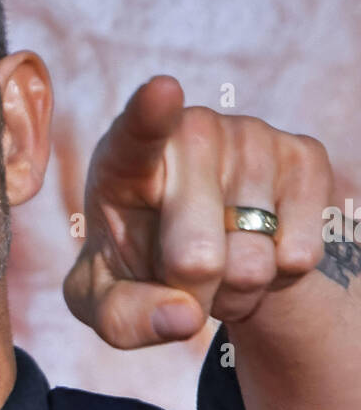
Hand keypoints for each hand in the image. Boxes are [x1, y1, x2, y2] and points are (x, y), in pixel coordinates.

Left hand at [62, 75, 331, 347]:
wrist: (207, 254)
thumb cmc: (138, 267)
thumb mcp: (107, 302)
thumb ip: (124, 317)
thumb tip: (182, 317)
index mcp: (124, 158)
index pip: (136, 133)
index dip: (150, 115)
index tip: (162, 92)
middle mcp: (190, 132)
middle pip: (197, 257)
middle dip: (191, 293)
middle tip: (181, 274)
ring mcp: (251, 137)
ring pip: (253, 262)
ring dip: (236, 288)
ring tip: (218, 260)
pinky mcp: (304, 156)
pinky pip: (299, 254)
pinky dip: (279, 277)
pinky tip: (259, 247)